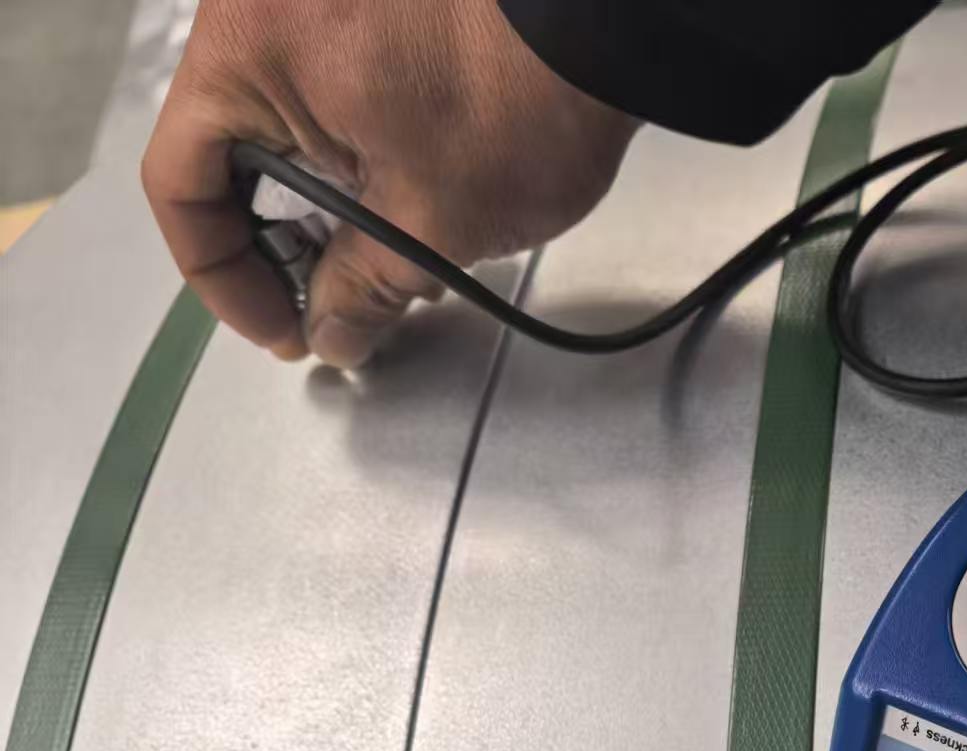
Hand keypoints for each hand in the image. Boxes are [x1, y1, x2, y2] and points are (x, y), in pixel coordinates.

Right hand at [142, 0, 637, 367]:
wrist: (617, 16)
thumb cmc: (520, 98)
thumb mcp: (431, 223)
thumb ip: (362, 288)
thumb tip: (331, 333)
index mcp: (244, 49)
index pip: (180, 182)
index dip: (225, 278)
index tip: (285, 330)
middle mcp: (267, 7)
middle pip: (235, 156)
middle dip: (294, 247)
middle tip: (350, 306)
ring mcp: (324, 0)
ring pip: (294, 130)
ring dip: (338, 209)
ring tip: (409, 263)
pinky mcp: (381, 7)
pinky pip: (341, 93)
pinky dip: (369, 159)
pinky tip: (429, 205)